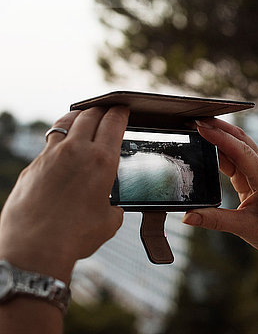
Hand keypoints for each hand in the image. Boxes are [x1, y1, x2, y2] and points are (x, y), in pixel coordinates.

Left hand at [0, 107, 128, 281]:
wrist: (34, 249)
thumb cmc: (75, 237)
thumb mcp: (109, 221)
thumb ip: (114, 205)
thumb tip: (111, 206)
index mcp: (102, 161)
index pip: (114, 121)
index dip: (121, 111)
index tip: (124, 109)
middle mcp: (76, 151)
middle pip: (90, 115)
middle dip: (102, 108)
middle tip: (108, 109)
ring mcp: (50, 156)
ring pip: (65, 122)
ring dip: (79, 117)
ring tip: (84, 118)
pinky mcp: (32, 167)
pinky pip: (49, 144)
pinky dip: (60, 140)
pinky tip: (64, 150)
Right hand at [182, 118, 257, 260]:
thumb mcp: (244, 228)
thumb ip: (214, 220)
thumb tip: (187, 217)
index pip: (240, 150)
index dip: (219, 136)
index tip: (199, 126)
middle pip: (240, 139)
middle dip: (218, 127)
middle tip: (193, 120)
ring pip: (238, 145)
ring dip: (219, 135)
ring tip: (196, 128)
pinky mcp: (256, 173)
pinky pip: (237, 157)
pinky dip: (222, 150)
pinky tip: (206, 146)